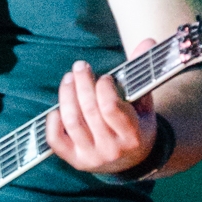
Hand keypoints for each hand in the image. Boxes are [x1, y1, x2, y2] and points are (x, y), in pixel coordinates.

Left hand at [45, 40, 159, 175]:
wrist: (132, 161)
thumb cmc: (137, 124)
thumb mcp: (144, 102)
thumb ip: (143, 73)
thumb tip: (147, 41)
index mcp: (132, 135)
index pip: (111, 108)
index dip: (103, 88)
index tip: (105, 78)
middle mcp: (111, 149)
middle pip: (89, 111)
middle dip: (82, 83)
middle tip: (80, 66)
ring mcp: (91, 157)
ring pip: (71, 121)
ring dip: (66, 95)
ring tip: (69, 79)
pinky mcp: (75, 160)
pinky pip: (56, 140)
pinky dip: (53, 121)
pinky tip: (58, 108)